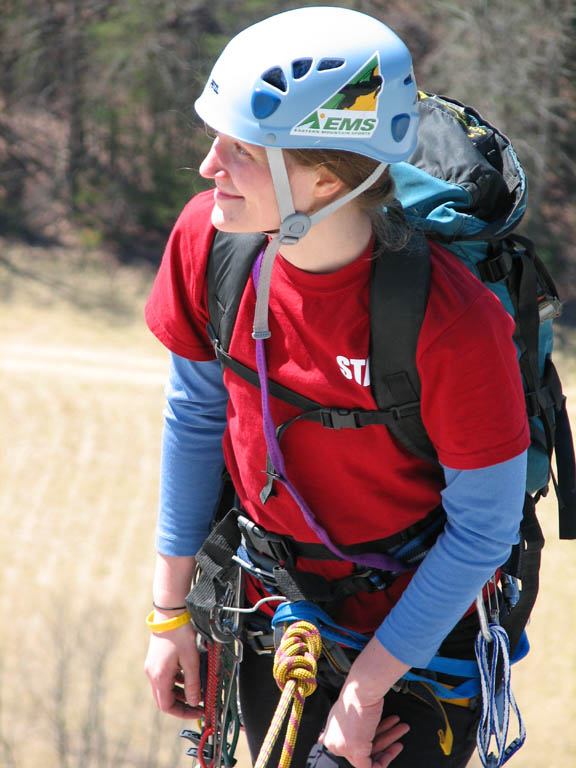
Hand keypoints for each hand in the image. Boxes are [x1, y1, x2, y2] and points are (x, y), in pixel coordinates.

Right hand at [145, 621, 203, 718]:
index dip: (182, 712)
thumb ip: (193, 683)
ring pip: (165, 688)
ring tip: (197, 690)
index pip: (167, 706)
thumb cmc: (180, 633)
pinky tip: (189, 675)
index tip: (198, 711)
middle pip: (165, 699)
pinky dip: (177, 681)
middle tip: (199, 704)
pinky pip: (165, 677)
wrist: (170, 611)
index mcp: (159, 676)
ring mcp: (153, 666)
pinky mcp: (156, 659)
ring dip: (180, 692)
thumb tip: (195, 701)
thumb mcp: (191, 660)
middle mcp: (152, 674)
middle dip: (182, 704)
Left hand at [318, 637, 409, 766]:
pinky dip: (386, 759)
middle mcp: (335, 742)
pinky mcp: (355, 750)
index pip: (351, 747)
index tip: (385, 735)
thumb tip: (335, 732)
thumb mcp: (351, 708)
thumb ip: (348, 724)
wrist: (362, 690)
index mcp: (332, 732)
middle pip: (363, 751)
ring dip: (390, 743)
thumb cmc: (358, 695)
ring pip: (370, 756)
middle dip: (385, 740)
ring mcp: (344, 747)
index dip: (373, 739)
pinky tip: (396, 746)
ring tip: (402, 730)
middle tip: (397, 731)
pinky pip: (371, 767)